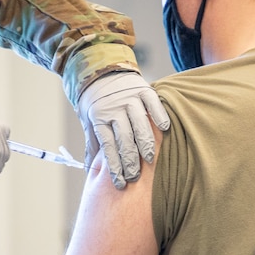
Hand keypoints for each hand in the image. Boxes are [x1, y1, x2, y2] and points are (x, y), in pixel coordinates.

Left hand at [76, 72, 169, 189]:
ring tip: (150, 159)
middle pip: (123, 138)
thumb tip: (90, 171)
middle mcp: (114, 108)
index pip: (108, 146)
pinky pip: (152, 103)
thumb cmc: (95, 104)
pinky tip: (164, 129)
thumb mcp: (89, 122)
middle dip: (130, 160)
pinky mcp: (142, 89)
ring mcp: (128, 98)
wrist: (100, 72)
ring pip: (138, 123)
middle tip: (135, 177)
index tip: (120, 183)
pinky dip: (158, 115)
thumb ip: (93, 145)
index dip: (114, 166)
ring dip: (145, 142)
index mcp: (99, 118)